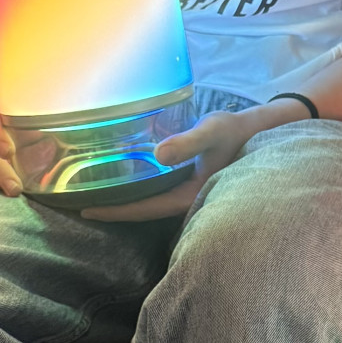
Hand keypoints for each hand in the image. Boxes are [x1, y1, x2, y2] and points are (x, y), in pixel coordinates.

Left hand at [80, 104, 283, 221]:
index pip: (144, 209)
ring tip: (94, 192)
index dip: (114, 211)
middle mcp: (187, 200)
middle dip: (114, 208)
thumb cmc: (238, 132)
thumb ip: (188, 142)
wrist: (264, 132)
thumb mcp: (213, 131)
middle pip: (143, 210)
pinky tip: (126, 178)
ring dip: (125, 198)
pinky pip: (158, 191)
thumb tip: (158, 155)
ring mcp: (189, 193)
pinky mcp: (190, 183)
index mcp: (190, 196)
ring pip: (150, 202)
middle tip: (77, 202)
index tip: (84, 211)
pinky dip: (140, 188)